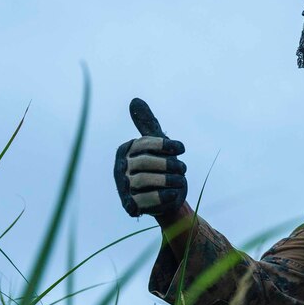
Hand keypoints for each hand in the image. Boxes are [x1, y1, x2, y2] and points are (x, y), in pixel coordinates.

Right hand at [114, 98, 187, 217]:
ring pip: (144, 180)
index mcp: (126, 150)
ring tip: (181, 180)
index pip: (144, 144)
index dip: (165, 145)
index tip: (182, 149)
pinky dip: (160, 197)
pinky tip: (173, 194)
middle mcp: (121, 167)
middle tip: (183, 168)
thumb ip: (147, 124)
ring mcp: (124, 186)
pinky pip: (144, 199)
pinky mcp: (130, 204)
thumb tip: (134, 100)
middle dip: (168, 165)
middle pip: (144, 163)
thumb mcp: (156, 144)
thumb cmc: (159, 166)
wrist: (163, 197)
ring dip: (167, 180)